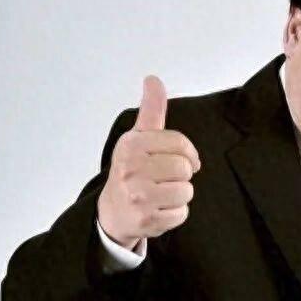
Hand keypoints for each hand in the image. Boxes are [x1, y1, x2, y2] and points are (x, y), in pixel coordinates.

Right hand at [97, 76, 200, 249]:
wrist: (112, 211)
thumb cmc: (132, 170)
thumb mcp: (139, 137)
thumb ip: (151, 110)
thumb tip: (153, 79)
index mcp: (132, 145)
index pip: (180, 144)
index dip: (187, 152)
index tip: (181, 158)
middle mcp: (131, 169)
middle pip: (184, 169)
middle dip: (181, 174)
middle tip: (165, 178)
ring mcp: (137, 197)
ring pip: (186, 191)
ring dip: (180, 194)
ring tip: (162, 193)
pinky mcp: (145, 220)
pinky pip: (181, 214)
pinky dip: (175, 213)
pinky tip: (159, 208)